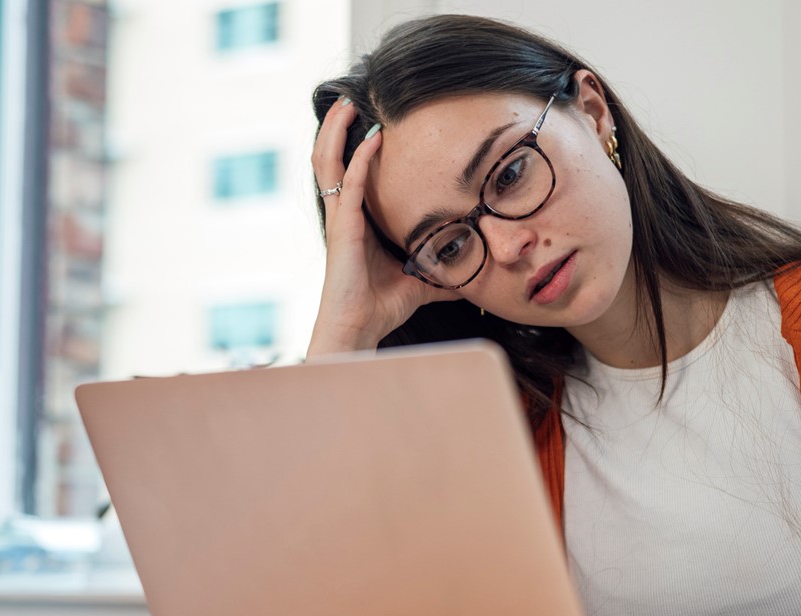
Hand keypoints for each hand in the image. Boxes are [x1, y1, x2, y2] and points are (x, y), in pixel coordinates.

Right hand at [307, 98, 459, 357]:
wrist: (358, 331)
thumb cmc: (381, 308)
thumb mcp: (421, 281)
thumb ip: (441, 272)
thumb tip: (472, 275)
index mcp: (356, 222)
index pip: (348, 174)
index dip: (351, 146)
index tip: (369, 121)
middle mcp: (343, 215)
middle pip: (330, 160)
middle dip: (336, 129)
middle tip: (349, 99)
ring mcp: (340, 220)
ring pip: (328, 164)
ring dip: (337, 132)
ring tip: (347, 103)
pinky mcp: (343, 229)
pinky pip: (351, 185)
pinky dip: (361, 160)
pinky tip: (372, 139)